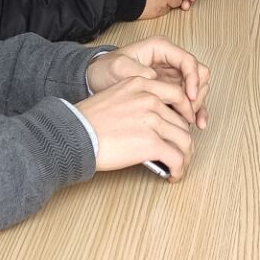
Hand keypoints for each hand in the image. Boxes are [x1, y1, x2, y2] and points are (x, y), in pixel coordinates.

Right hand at [76, 66, 196, 177]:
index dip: (185, 113)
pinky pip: (176, 158)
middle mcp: (150, 99)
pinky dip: (179, 169)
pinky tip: (173, 175)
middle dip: (183, 140)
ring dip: (184, 157)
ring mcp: (152, 120)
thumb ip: (137, 102)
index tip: (184, 125)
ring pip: (184, 140)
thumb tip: (154, 124)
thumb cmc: (87, 121)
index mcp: (141, 84)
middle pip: (182, 122)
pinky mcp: (151, 143)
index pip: (177, 95)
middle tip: (180, 153)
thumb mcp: (115, 97)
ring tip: (179, 167)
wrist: (74, 134)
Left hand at [88, 35, 211, 127]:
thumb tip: (156, 79)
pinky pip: (189, 99)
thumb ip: (138, 72)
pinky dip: (195, 110)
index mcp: (161, 49)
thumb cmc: (106, 69)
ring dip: (199, 104)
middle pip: (198, 74)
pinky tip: (197, 123)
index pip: (187, 61)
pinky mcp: (170, 91)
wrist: (97, 79)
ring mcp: (172, 76)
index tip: (189, 97)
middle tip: (189, 112)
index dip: (192, 79)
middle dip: (197, 93)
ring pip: (197, 87)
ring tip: (194, 122)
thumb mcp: (118, 67)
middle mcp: (170, 61)